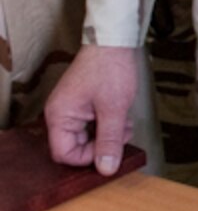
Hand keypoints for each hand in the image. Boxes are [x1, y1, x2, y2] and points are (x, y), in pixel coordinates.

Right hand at [45, 44, 142, 174]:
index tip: (109, 150)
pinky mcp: (82, 104)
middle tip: (122, 135)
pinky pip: (91, 126)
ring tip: (125, 125)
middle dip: (101, 146)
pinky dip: (107, 126)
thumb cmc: (110, 69)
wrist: (114, 40)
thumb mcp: (113, 109)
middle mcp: (60, 114)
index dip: (87, 158)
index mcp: (59, 116)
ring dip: (108, 136)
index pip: (64, 154)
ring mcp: (71, 109)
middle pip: (75, 148)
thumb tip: (106, 169)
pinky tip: (122, 118)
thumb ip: (109, 140)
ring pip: (86, 137)